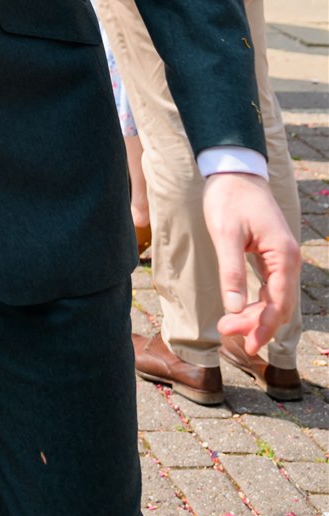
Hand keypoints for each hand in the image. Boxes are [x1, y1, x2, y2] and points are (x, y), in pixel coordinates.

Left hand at [203, 171, 300, 354]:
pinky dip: (258, 302)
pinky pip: (271, 287)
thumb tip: (234, 308)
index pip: (279, 303)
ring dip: (256, 315)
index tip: (246, 345)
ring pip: (276, 298)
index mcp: (283, 254)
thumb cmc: (228, 198)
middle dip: (256, 324)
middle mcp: (289, 259)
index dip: (263, 326)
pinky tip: (242, 312)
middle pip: (280, 305)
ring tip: (228, 327)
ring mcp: (283, 257)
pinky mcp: (273, 254)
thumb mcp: (225, 234)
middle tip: (225, 332)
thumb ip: (231, 271)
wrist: (233, 170)